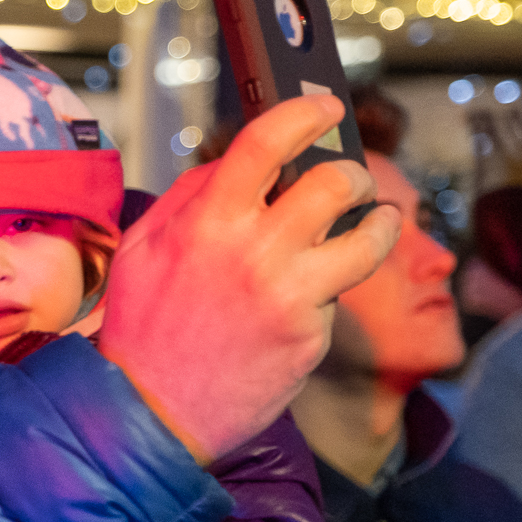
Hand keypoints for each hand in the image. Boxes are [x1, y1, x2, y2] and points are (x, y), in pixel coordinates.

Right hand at [98, 96, 400, 463]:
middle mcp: (254, 252)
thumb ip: (190, 196)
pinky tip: (314, 294)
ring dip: (380, 223)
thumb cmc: (142, 330)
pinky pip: (339, 293)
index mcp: (207, 222)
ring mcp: (289, 295)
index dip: (306, 112)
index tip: (325, 108)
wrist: (149, 413)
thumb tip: (239, 162)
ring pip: (368, 236)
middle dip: (351, 174)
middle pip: (334, 181)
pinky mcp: (310, 335)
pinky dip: (333, 287)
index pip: (268, 141)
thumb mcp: (142, 249)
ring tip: (377, 223)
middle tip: (348, 183)